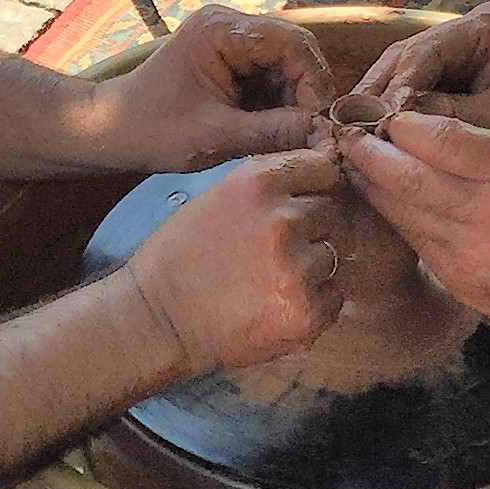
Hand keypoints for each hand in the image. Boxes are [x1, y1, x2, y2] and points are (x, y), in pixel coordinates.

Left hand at [89, 6, 335, 168]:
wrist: (112, 129)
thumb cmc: (154, 130)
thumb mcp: (217, 137)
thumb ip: (274, 132)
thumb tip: (327, 134)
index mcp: (220, 30)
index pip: (292, 44)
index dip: (314, 83)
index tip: (320, 124)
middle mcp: (228, 23)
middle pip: (293, 49)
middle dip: (307, 91)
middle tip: (314, 132)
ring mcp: (228, 38)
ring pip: (285, 64)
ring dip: (294, 99)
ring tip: (293, 135)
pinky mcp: (228, 58)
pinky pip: (269, 74)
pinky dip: (278, 101)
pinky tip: (274, 128)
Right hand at [123, 147, 347, 373]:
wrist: (156, 321)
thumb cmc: (179, 257)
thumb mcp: (216, 197)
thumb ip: (269, 184)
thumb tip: (324, 167)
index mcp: (258, 183)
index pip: (323, 167)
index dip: (319, 183)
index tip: (311, 196)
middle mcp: (283, 220)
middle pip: (331, 213)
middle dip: (311, 228)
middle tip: (274, 249)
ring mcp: (297, 269)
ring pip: (333, 256)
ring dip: (311, 267)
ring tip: (269, 279)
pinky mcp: (305, 314)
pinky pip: (333, 297)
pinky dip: (313, 302)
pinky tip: (275, 304)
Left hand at [341, 113, 489, 330]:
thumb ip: (477, 145)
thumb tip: (410, 127)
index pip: (447, 141)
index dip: (405, 125)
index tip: (381, 111)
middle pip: (412, 180)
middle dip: (369, 154)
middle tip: (343, 134)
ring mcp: (473, 256)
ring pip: (403, 214)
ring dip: (370, 185)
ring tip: (350, 161)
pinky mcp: (460, 284)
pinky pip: (414, 242)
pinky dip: (391, 216)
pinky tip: (378, 198)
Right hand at [354, 4, 489, 173]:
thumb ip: (447, 120)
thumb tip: (388, 124)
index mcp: (489, 28)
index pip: (424, 53)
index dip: (394, 89)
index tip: (372, 124)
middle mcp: (470, 28)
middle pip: (407, 57)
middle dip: (378, 93)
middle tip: (348, 128)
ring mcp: (461, 46)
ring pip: (404, 71)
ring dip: (380, 102)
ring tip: (354, 134)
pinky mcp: (456, 68)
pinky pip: (415, 85)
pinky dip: (396, 110)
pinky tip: (375, 135)